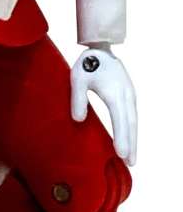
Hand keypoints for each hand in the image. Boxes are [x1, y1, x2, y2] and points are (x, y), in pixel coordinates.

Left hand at [70, 47, 136, 165]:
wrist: (101, 48)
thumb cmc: (87, 64)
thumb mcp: (77, 78)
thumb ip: (78, 98)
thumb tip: (78, 120)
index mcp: (114, 92)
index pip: (119, 119)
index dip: (121, 137)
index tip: (122, 154)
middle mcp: (126, 94)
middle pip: (130, 124)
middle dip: (131, 144)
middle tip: (131, 163)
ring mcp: (130, 94)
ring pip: (133, 121)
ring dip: (133, 139)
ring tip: (132, 158)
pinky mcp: (129, 94)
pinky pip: (132, 116)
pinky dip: (132, 130)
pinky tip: (130, 140)